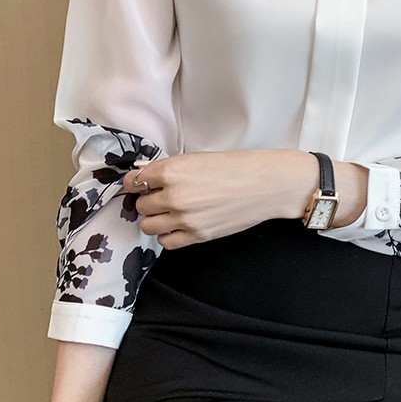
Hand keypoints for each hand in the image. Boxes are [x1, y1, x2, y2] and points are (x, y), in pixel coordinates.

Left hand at [122, 149, 368, 248]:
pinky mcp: (197, 236)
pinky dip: (168, 235)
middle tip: (162, 196)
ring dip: (156, 219)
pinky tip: (179, 225)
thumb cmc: (236, 167)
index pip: (135, 182)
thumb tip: (143, 175)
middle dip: (148, 201)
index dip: (137, 183)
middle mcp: (174, 196)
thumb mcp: (198, 159)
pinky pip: (166, 242)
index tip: (142, 184)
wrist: (265, 185)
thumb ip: (168, 169)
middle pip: (141, 205)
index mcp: (172, 171)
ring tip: (170, 212)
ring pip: (149, 225)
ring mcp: (185, 219)